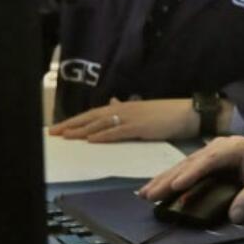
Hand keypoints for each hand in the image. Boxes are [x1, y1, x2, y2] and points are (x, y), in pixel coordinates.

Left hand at [48, 97, 198, 141]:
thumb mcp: (144, 110)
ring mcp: (132, 118)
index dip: (76, 120)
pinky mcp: (141, 127)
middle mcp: (124, 110)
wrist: (189, 113)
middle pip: (92, 117)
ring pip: (101, 124)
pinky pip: (118, 132)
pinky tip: (91, 140)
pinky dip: (103, 136)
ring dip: (82, 131)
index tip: (60, 127)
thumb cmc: (168, 114)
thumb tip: (113, 104)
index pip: (94, 113)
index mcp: (124, 107)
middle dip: (72, 125)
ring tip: (66, 137)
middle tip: (53, 132)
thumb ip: (126, 109)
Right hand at [137, 136, 243, 222]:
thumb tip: (234, 215)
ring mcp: (213, 154)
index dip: (191, 173)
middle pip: (190, 163)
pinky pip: (188, 171)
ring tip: (144, 194)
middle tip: (148, 194)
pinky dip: (171, 181)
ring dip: (164, 180)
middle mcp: (219, 147)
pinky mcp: (210, 164)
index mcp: (233, 147)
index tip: (175, 187)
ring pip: (184, 166)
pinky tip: (157, 190)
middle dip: (168, 179)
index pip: (208, 161)